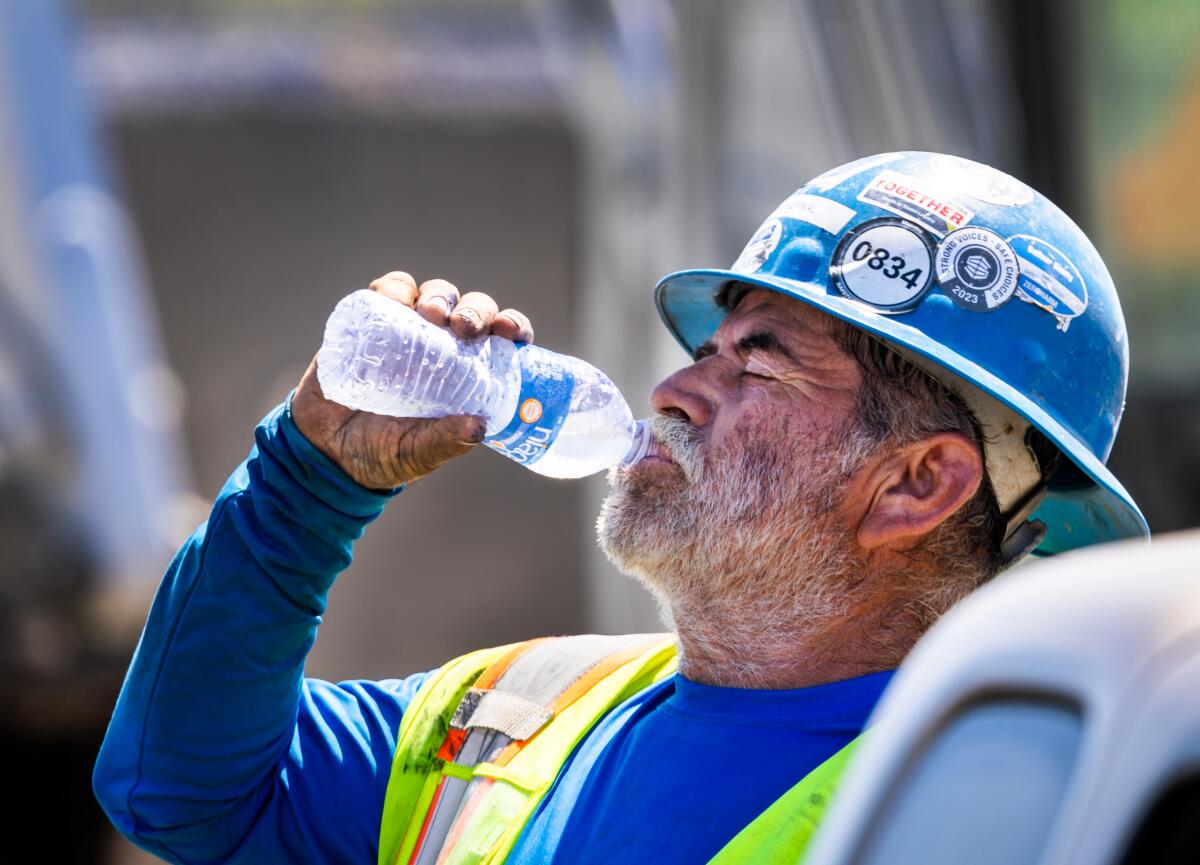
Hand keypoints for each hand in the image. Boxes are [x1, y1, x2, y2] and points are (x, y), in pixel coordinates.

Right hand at [292, 272, 534, 489]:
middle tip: (463, 326)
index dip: (512, 326)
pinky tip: (395, 298)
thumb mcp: (418, 453)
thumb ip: (445, 442)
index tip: (510, 331)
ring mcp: (407, 331)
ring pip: (435, 294)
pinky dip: (395, 287)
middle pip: (470, 310)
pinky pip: (389, 292)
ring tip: (430, 313)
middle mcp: (443, 347)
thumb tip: (480, 426)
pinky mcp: (371, 323)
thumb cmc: (382, 454)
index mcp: (467, 376)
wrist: (325, 449)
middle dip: (474, 309)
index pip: (500, 342)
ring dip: (439, 295)